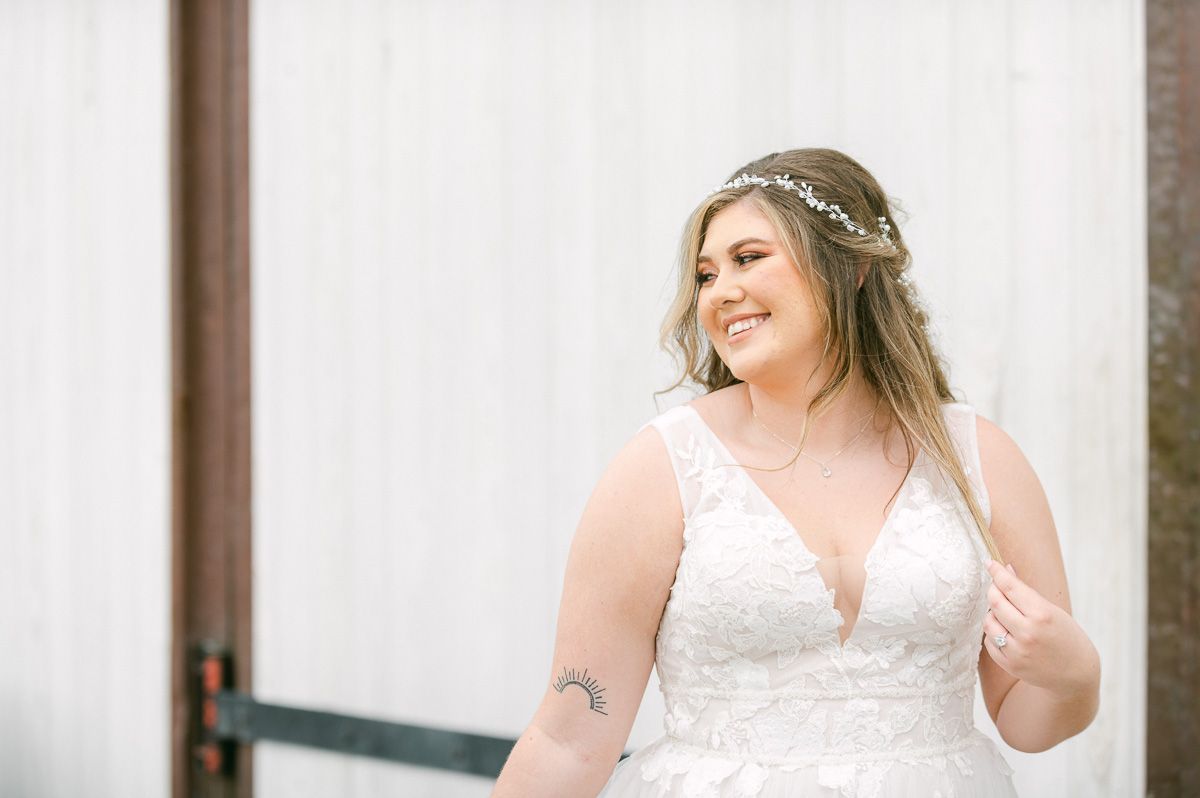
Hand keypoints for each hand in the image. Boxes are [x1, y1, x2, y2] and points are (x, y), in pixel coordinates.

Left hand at [982, 560, 1098, 697]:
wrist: (1076, 675)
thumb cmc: (1067, 637)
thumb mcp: (1053, 610)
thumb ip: (1027, 592)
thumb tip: (1006, 569)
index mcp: (1042, 615)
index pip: (1010, 587)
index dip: (997, 572)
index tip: (990, 562)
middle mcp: (1027, 633)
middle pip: (995, 603)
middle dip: (993, 590)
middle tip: (996, 586)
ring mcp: (1017, 651)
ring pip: (989, 622)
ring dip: (992, 613)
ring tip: (1005, 612)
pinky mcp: (1010, 665)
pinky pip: (989, 642)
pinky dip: (994, 633)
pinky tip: (1005, 631)